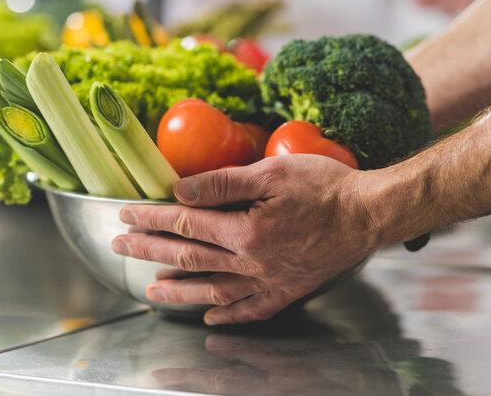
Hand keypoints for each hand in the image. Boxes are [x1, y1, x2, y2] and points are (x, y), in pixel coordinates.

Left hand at [111, 155, 382, 324]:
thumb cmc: (325, 187)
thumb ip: (223, 183)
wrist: (370, 214)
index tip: (126, 214)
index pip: (185, 223)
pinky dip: (228, 316)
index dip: (151, 218)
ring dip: (178, 290)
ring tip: (152, 290)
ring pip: (213, 290)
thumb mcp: (272, 172)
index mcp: (246, 229)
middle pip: (189, 258)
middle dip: (150, 251)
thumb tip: (181, 189)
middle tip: (120, 247)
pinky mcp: (289, 290)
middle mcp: (252, 261)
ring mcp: (270, 280)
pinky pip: (252, 310)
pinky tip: (209, 318)